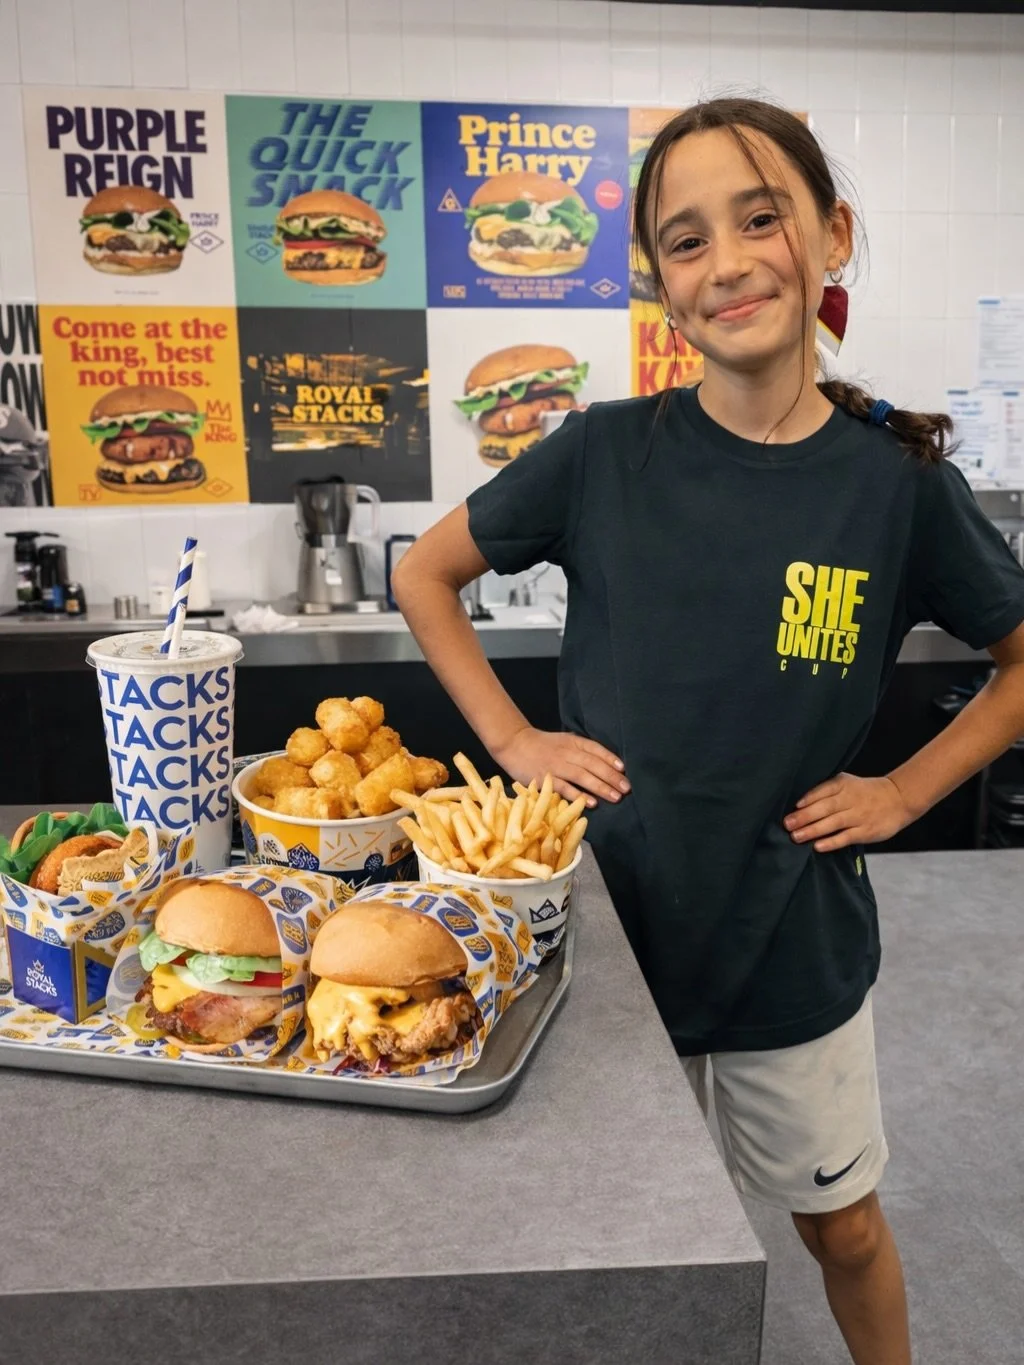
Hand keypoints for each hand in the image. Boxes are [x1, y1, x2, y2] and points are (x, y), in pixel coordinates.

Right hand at [494, 726, 629, 807]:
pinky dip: (579, 795)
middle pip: (593, 764)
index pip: (595, 749)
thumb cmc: (542, 745)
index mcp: (572, 742)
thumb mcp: (564, 741)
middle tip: (627, 788)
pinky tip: (592, 803)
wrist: (514, 744)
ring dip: (601, 787)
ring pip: (582, 776)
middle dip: (611, 777)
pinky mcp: (545, 778)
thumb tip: (605, 764)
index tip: (624, 770)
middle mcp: (567, 753)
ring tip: (616, 797)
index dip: (610, 759)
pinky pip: (565, 787)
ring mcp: (556, 766)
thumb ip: (581, 750)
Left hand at [784, 773, 915, 852]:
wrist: (899, 798)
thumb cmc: (864, 792)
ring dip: (813, 830)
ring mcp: (859, 816)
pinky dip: (832, 842)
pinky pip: (846, 837)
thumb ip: (827, 790)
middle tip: (787, 824)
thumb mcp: (848, 783)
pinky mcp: (866, 831)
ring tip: (796, 836)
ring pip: (834, 823)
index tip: (794, 806)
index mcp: (843, 784)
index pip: (824, 790)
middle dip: (805, 816)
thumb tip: (798, 804)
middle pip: (826, 807)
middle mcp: (851, 799)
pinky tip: (817, 846)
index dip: (809, 798)